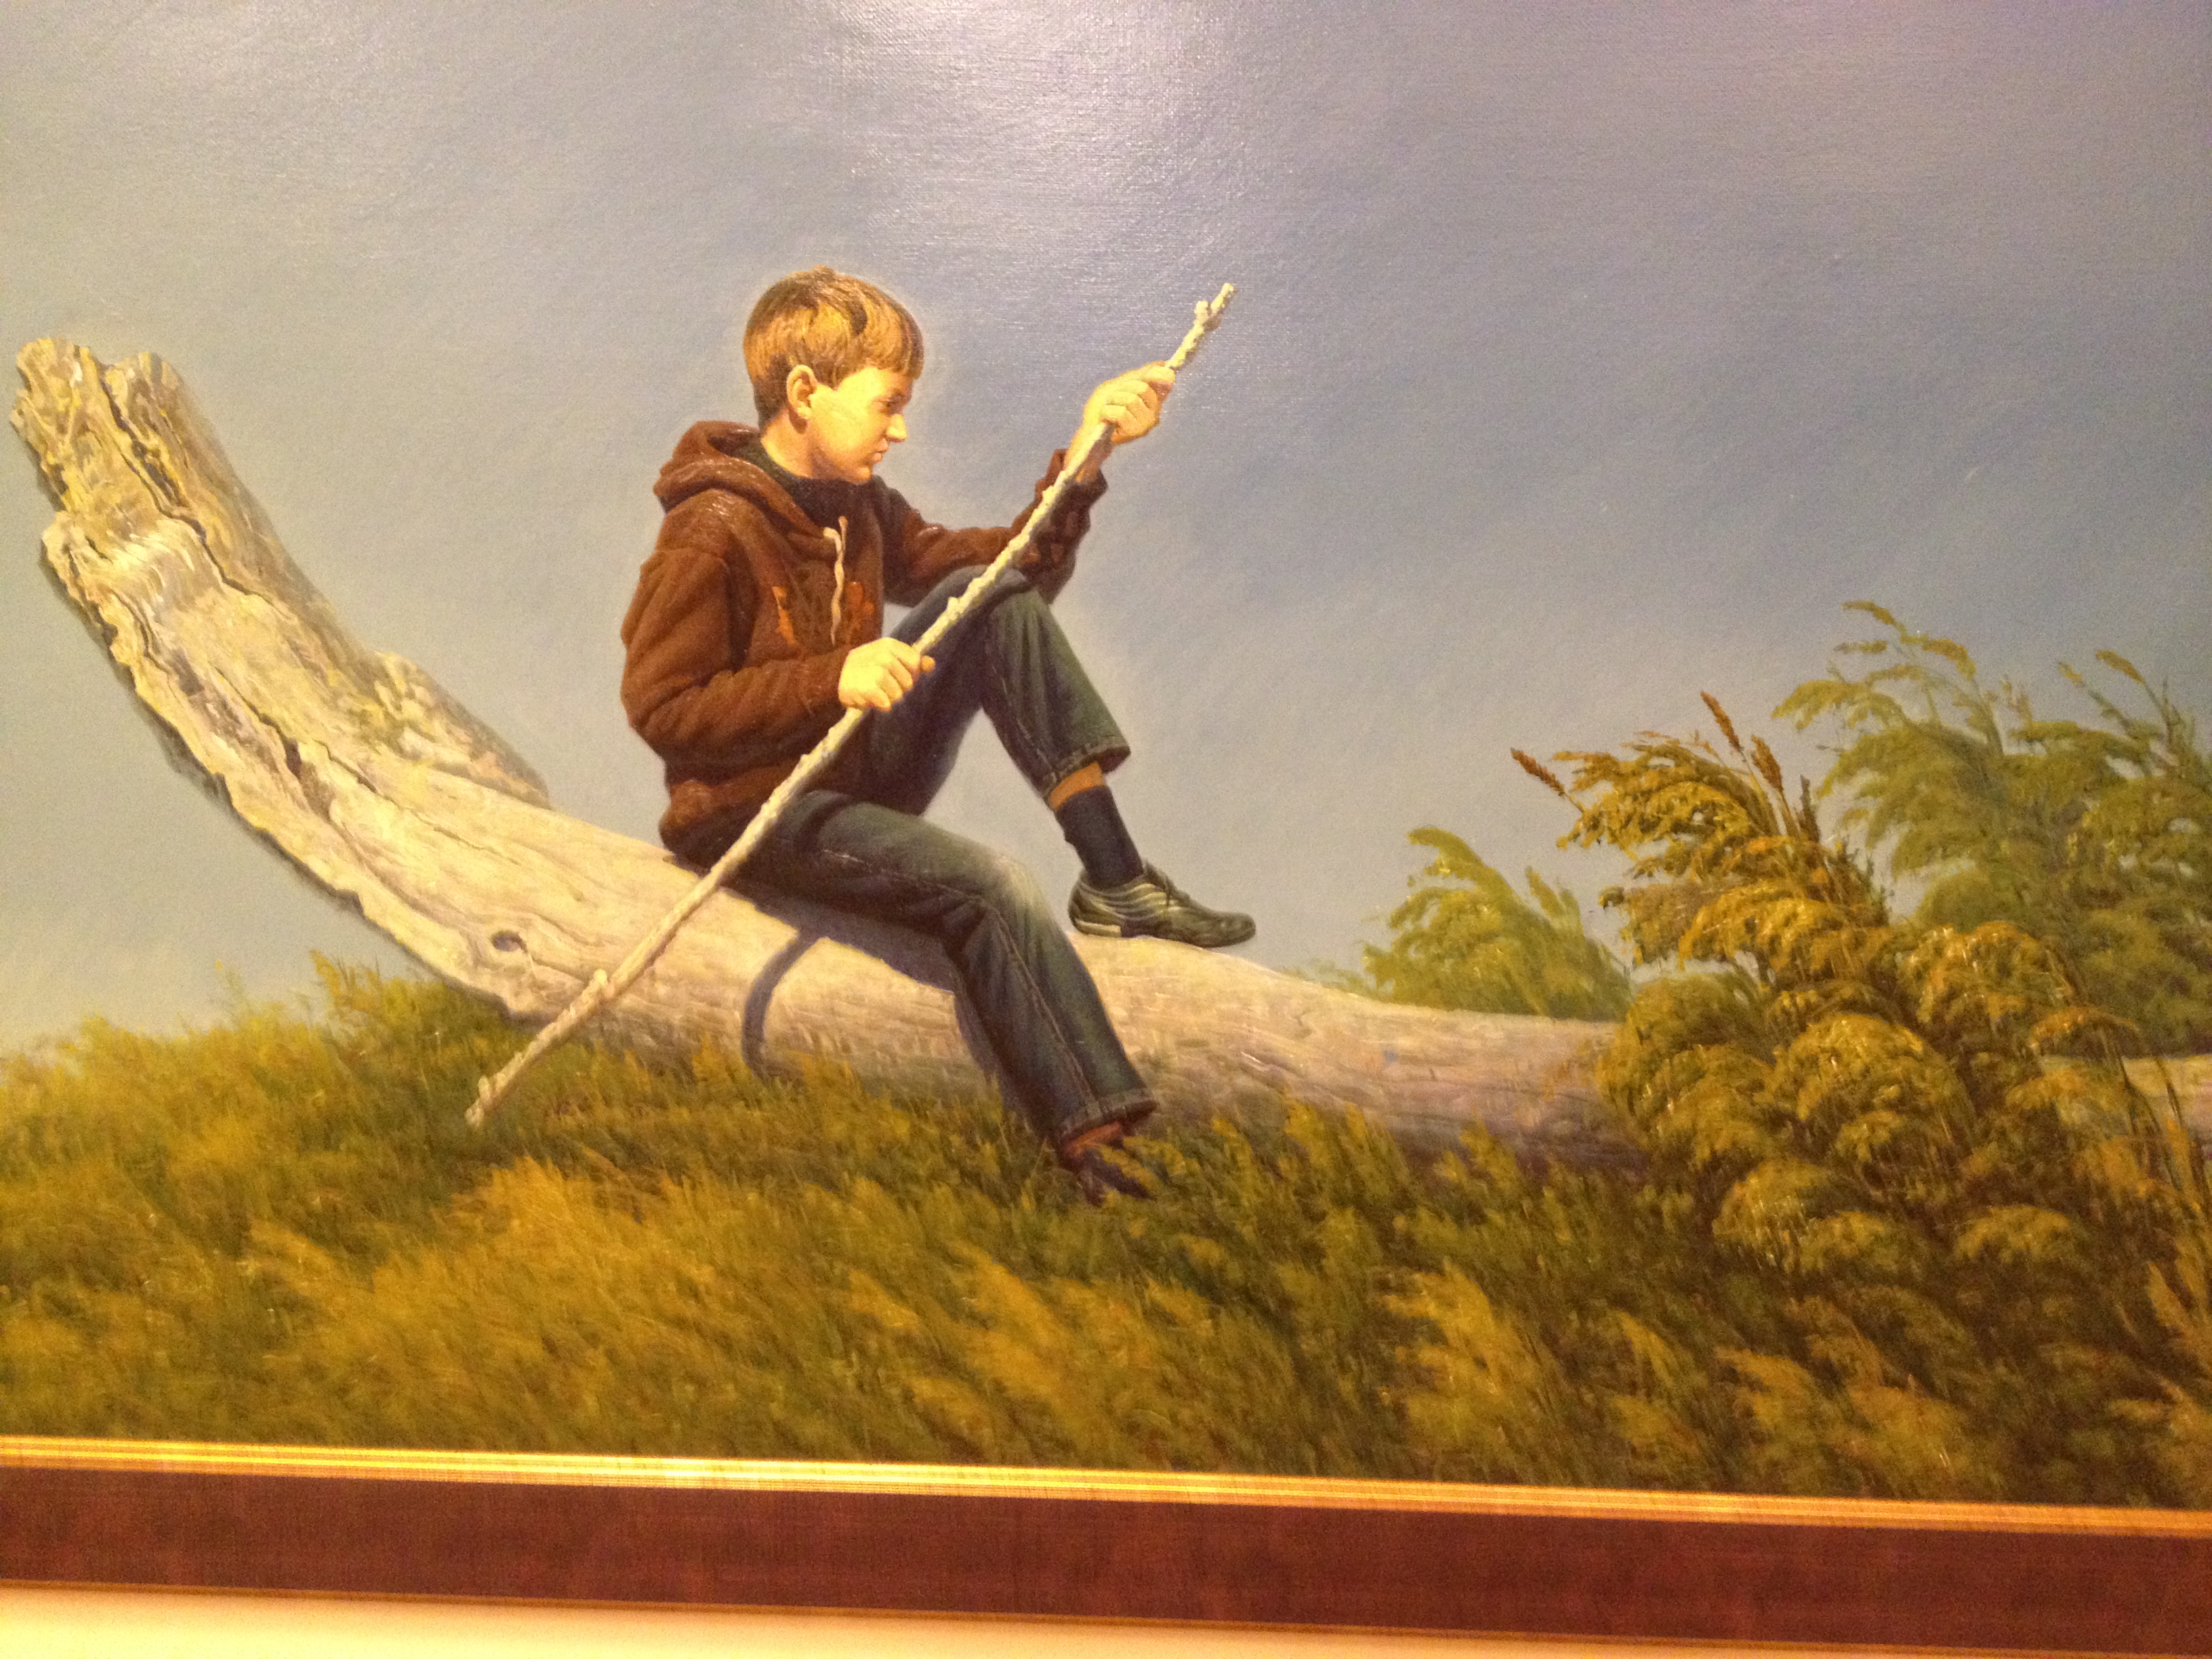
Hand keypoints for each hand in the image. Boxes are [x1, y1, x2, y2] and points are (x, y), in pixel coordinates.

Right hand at [838, 637, 933, 710]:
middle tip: (883, 686)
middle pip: (908, 682)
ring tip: (876, 692)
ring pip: (898, 695)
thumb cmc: (866, 667)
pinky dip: (880, 706)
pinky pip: (886, 704)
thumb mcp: (888, 658)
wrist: (833, 674)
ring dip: (888, 699)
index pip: (915, 663)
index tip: (898, 675)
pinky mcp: (867, 688)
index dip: (911, 673)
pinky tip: (871, 699)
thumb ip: (912, 661)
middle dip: (900, 689)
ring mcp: (875, 672)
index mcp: (890, 645)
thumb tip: (931, 664)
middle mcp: (884, 656)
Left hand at [1071, 363, 1173, 479]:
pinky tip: (1106, 418)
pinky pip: (1121, 412)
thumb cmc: (1106, 407)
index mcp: (1153, 399)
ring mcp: (1146, 424)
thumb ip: (1140, 375)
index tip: (1152, 372)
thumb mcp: (1121, 385)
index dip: (1159, 373)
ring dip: (1113, 401)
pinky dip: (1108, 411)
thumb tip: (1163, 364)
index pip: (1166, 380)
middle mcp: (1155, 412)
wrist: (1091, 430)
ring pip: (1131, 399)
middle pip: (1142, 387)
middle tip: (1113, 399)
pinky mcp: (1135, 432)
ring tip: (1109, 408)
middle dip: (1122, 389)